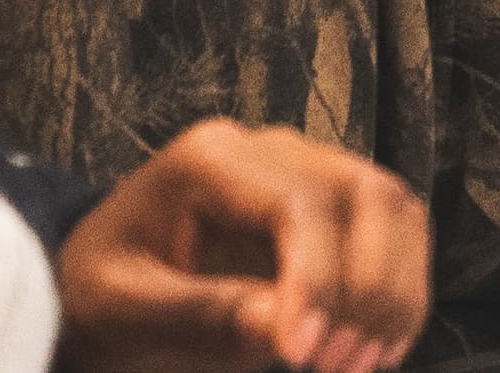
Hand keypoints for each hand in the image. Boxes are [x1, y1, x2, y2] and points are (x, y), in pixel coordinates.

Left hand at [54, 120, 428, 372]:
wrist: (99, 283)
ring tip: (360, 363)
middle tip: (335, 368)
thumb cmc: (102, 294)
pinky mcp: (327, 207)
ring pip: (391, 206)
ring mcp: (305, 170)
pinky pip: (393, 232)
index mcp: (210, 159)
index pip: (297, 202)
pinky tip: (376, 347)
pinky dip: (400, 290)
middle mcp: (268, 148)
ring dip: (393, 290)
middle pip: (363, 192)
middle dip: (366, 287)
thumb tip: (280, 329)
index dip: (316, 279)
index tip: (301, 358)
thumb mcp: (124, 311)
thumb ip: (199, 314)